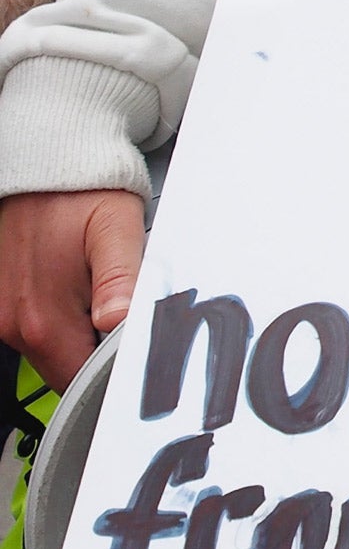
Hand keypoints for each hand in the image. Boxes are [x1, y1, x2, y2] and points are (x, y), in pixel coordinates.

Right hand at [0, 189, 144, 391]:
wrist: (46, 167)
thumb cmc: (81, 194)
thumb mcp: (116, 231)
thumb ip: (122, 283)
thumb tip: (120, 323)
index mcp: (42, 317)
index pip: (80, 381)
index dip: (113, 374)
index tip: (135, 350)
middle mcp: (14, 322)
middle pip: (65, 370)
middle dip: (98, 354)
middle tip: (123, 311)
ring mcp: (4, 313)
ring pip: (52, 351)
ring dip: (81, 335)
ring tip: (100, 293)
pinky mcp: (3, 302)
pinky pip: (37, 329)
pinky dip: (63, 319)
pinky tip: (80, 288)